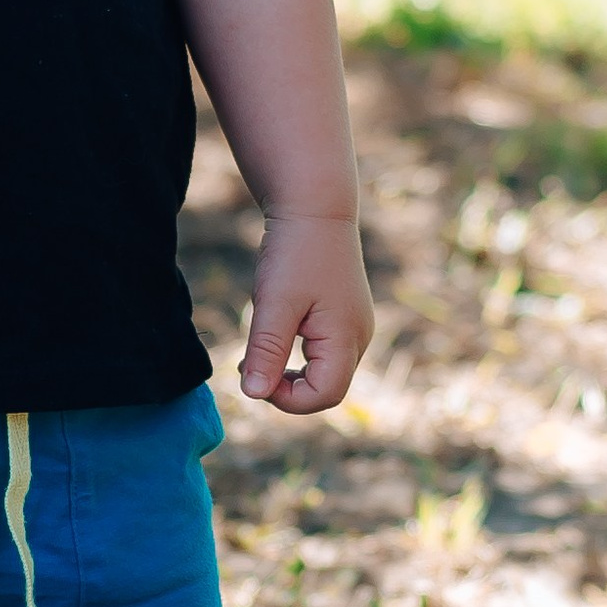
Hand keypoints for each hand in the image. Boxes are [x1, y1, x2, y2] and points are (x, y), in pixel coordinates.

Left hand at [238, 212, 374, 413]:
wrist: (315, 207)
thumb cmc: (295, 251)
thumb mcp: (275, 303)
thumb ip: (266, 351)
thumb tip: (253, 394)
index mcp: (346, 337)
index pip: (324, 395)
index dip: (287, 399)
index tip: (253, 375)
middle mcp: (358, 337)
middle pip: (326, 388)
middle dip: (286, 388)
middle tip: (248, 364)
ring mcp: (353, 327)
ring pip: (323, 372)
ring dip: (288, 372)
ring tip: (257, 349)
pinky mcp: (343, 317)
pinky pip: (322, 352)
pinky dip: (295, 355)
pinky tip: (273, 333)